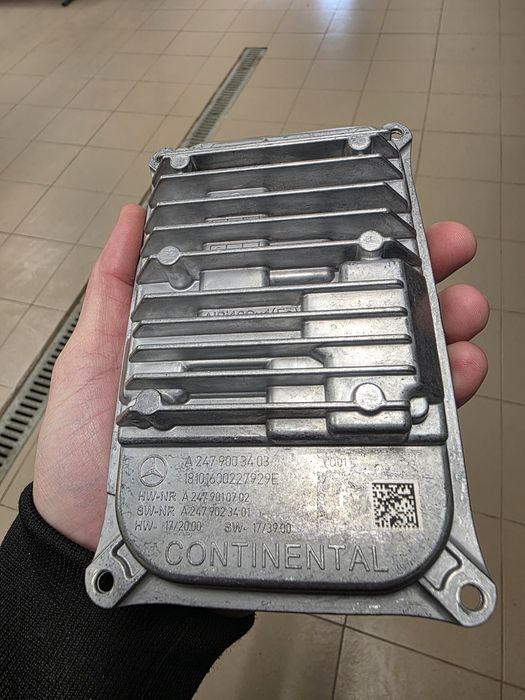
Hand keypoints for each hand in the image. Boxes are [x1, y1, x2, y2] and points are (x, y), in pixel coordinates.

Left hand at [32, 210, 488, 550]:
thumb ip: (116, 289)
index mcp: (238, 344)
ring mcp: (304, 425)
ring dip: (438, 336)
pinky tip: (456, 376)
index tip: (384, 216)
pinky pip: (390, 436)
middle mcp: (280, 379)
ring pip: (387, 373)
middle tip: (447, 252)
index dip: (346, 251)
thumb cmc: (92, 455)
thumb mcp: (96, 357)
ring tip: (462, 312)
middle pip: (358, 323)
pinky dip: (434, 406)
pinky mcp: (321, 471)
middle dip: (413, 282)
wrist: (100, 541)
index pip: (302, 287)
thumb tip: (133, 214)